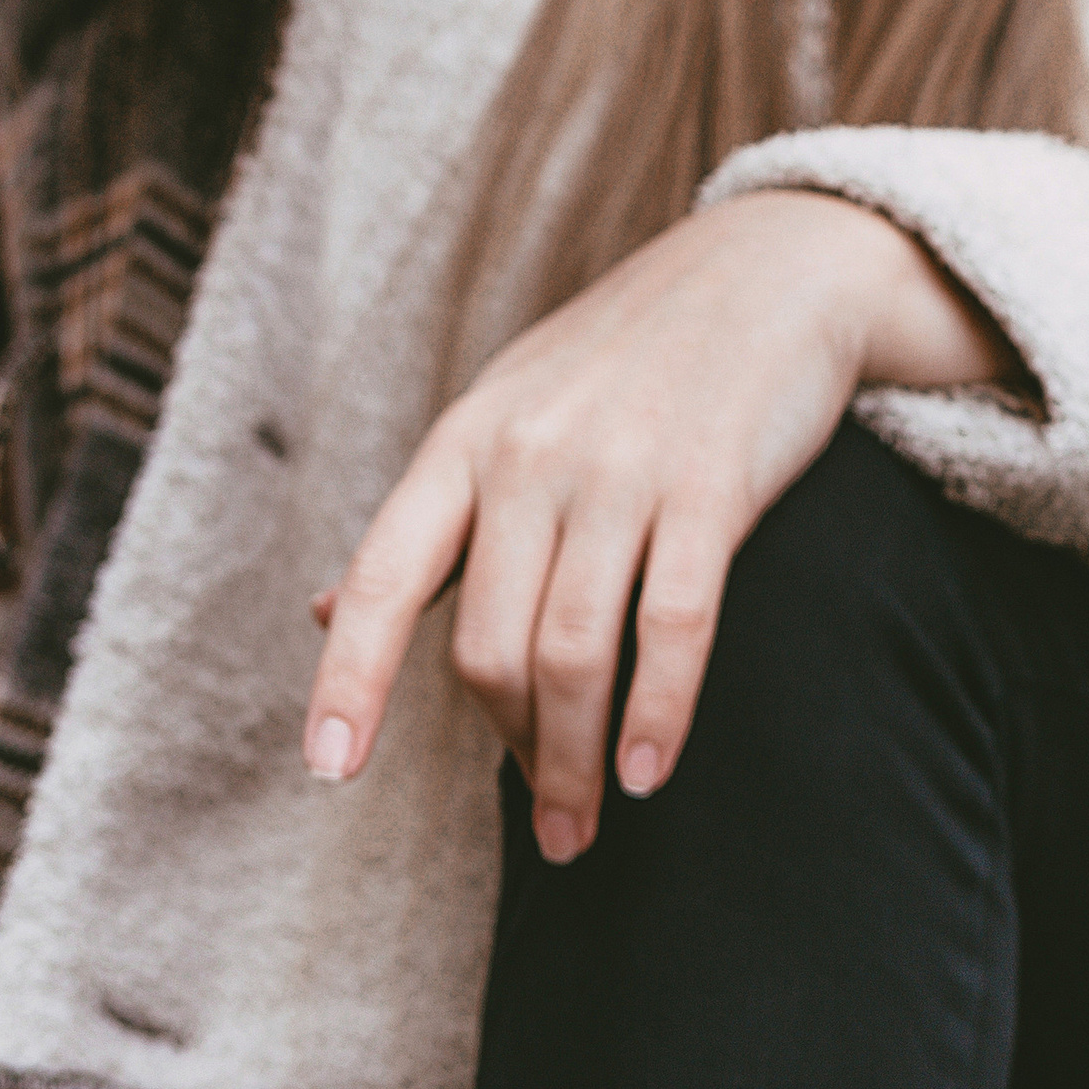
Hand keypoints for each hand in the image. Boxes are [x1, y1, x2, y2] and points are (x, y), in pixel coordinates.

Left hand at [300, 192, 1013, 855]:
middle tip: (540, 818)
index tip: (327, 772)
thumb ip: (430, 521)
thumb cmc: (625, 357)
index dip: (349, 679)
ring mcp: (622, 466)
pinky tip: (648, 772)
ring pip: (572, 653)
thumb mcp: (508, 411)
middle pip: (488, 646)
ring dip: (571, 763)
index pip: (383, 574)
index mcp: (467, 438)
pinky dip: (657, 716)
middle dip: (510, 752)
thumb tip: (318, 612)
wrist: (770, 266)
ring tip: (582, 822)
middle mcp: (531, 452)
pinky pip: (673, 626)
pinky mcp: (713, 483)